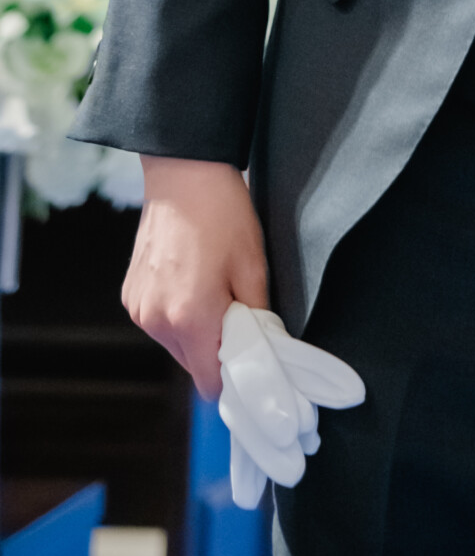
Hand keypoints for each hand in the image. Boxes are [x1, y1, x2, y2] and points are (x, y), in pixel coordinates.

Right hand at [123, 157, 268, 397]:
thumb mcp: (253, 265)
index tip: (250, 367)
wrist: (183, 173)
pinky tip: (191, 281)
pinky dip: (176, 314)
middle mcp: (157, 320)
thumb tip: (262, 350)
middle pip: (192, 364)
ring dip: (196, 331)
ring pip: (175, 344)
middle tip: (237, 315)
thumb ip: (256, 318)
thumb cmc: (222, 213)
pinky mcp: (130, 296)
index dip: (233, 379)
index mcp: (191, 317)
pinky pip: (159, 322)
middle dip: (216, 350)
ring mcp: (139, 309)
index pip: (210, 382)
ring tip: (213, 290)